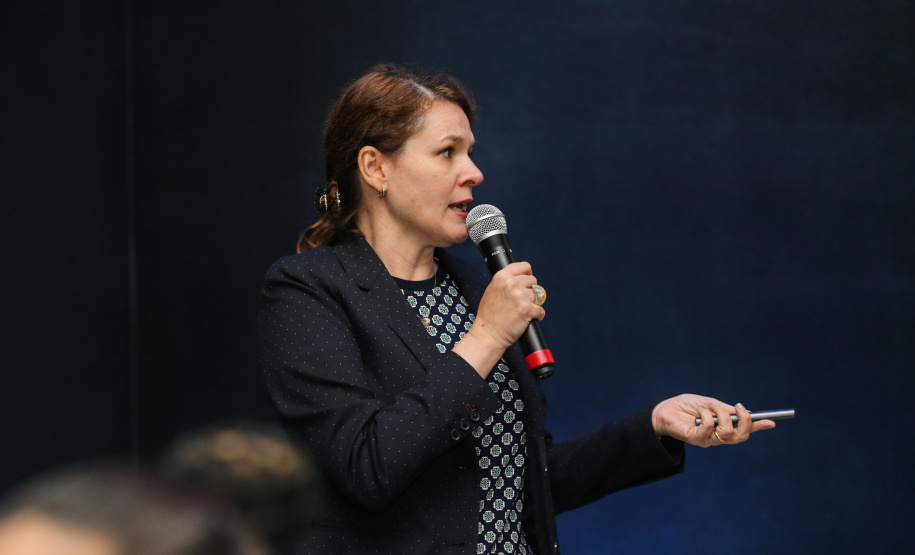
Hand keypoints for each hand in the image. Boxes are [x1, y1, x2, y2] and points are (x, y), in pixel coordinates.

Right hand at [469, 262, 545, 351]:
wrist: (489, 333)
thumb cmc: (489, 315)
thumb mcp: (492, 290)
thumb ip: (505, 281)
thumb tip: (520, 278)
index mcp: (502, 277)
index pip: (524, 266)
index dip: (528, 273)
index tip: (528, 279)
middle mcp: (511, 284)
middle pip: (532, 280)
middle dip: (530, 289)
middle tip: (523, 299)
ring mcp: (520, 296)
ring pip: (537, 295)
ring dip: (533, 302)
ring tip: (523, 310)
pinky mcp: (527, 309)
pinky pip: (540, 309)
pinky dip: (538, 314)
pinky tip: (530, 317)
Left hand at [651, 394, 775, 447]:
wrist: (663, 410)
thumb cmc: (685, 406)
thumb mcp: (709, 404)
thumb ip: (725, 409)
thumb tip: (747, 412)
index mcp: (723, 427)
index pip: (744, 430)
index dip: (758, 427)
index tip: (771, 421)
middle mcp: (717, 437)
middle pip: (740, 436)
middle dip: (744, 421)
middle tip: (739, 408)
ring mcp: (707, 439)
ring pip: (726, 432)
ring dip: (721, 414)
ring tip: (709, 406)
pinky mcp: (695, 439)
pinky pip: (709, 428)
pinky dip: (707, 415)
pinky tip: (699, 410)